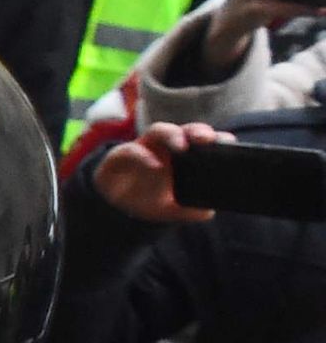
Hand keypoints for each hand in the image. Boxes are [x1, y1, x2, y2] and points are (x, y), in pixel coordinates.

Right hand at [90, 117, 229, 225]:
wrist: (115, 208)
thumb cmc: (149, 200)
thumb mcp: (173, 209)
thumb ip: (191, 210)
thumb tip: (208, 212)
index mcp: (182, 156)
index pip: (201, 141)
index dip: (215, 138)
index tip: (226, 142)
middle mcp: (164, 147)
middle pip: (183, 130)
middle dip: (197, 131)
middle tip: (206, 139)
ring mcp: (143, 148)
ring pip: (158, 131)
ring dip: (171, 135)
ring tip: (181, 146)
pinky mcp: (120, 155)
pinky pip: (131, 150)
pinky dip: (142, 156)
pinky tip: (153, 165)